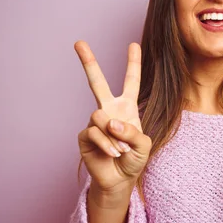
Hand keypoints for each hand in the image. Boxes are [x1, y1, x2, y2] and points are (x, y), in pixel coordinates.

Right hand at [75, 41, 151, 195]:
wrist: (119, 180)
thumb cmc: (134, 159)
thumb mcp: (143, 145)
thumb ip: (132, 131)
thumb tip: (109, 122)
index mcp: (127, 107)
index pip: (131, 81)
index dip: (133, 63)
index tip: (133, 44)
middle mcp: (109, 110)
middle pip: (97, 82)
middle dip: (88, 61)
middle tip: (78, 42)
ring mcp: (95, 122)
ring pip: (99, 116)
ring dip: (113, 134)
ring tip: (120, 149)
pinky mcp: (84, 135)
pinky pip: (94, 133)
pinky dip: (106, 144)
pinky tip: (112, 153)